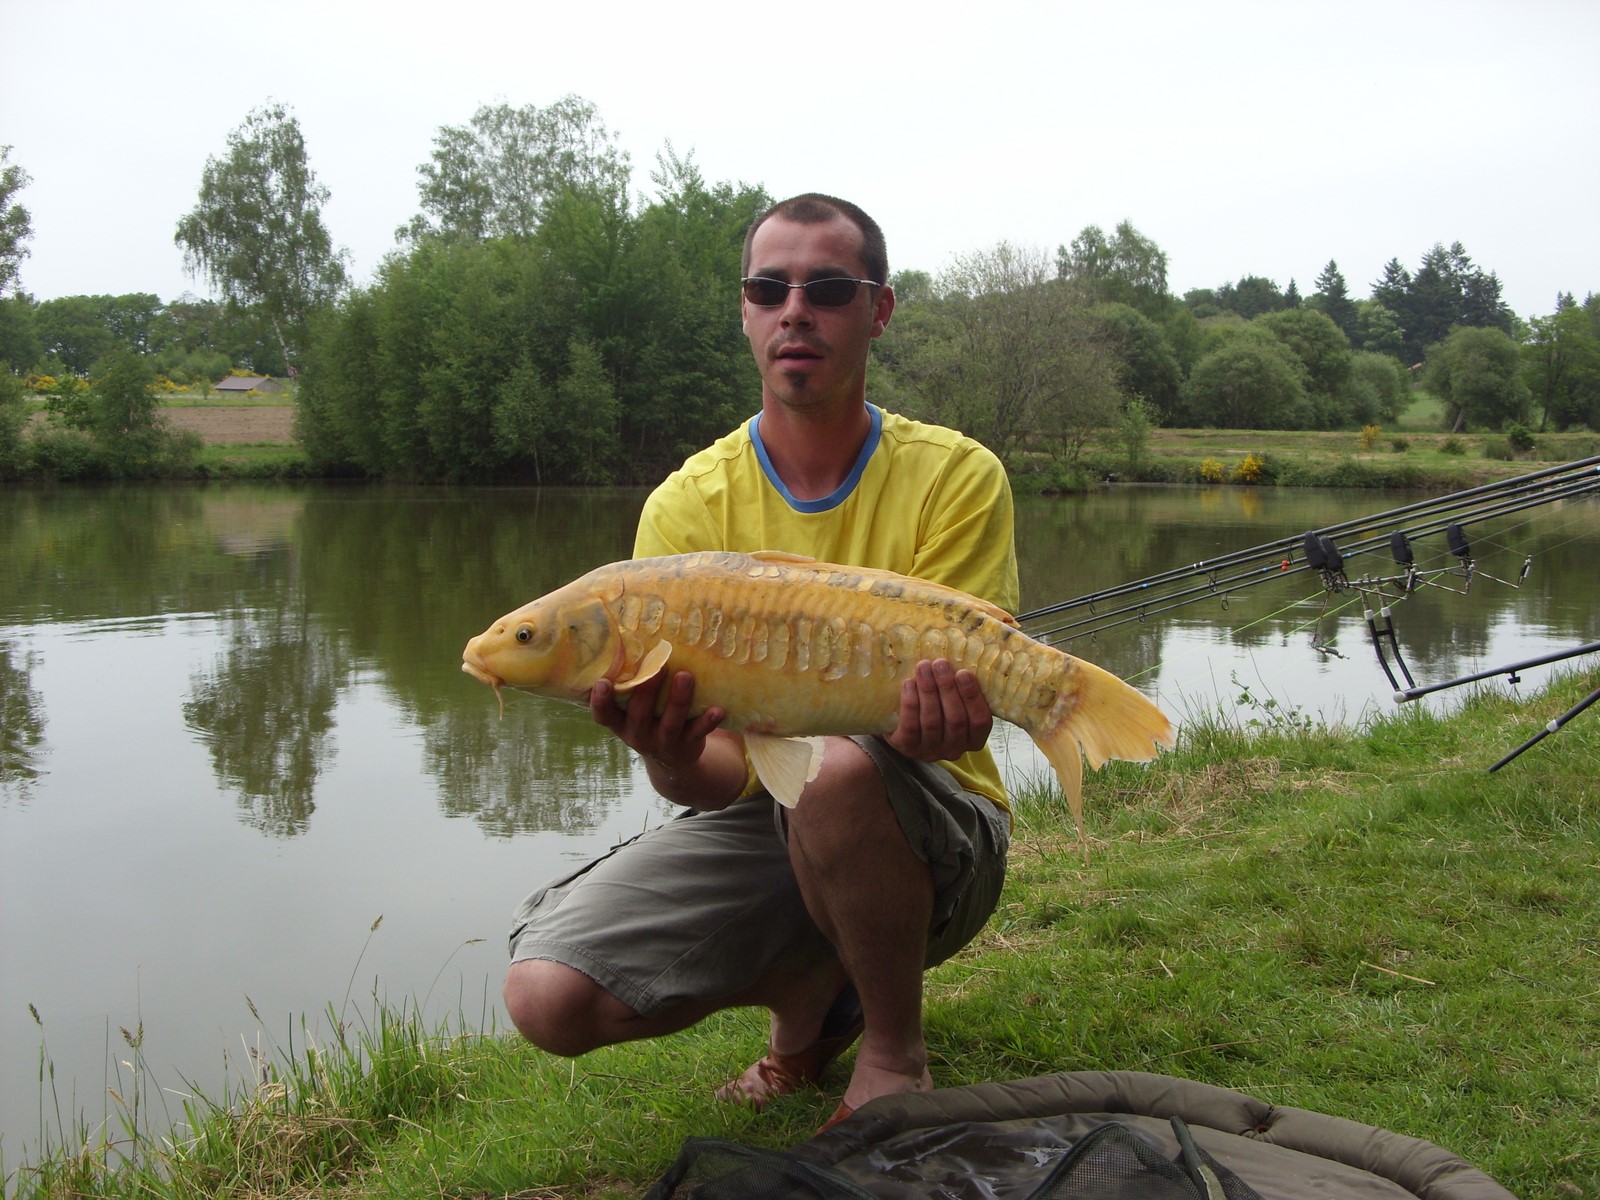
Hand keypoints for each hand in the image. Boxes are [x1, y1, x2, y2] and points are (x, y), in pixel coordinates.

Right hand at [589, 667, 725, 775]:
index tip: (602, 682)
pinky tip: (718, 709)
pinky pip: (698, 733)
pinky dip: (708, 721)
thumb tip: (636, 634)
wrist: (673, 760)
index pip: (604, 715)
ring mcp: (664, 741)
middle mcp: (639, 734)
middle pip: (640, 714)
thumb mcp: (633, 710)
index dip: (600, 701)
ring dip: (678, 700)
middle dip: (647, 691)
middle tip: (658, 667)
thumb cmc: (649, 719)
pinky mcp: (688, 744)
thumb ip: (633, 684)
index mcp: (621, 722)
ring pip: (670, 722)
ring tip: (686, 676)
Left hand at [885, 659, 992, 761]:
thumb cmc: (936, 707)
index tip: (964, 672)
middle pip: (955, 720)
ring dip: (928, 691)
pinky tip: (909, 683)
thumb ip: (961, 688)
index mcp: (974, 738)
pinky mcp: (908, 748)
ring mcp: (931, 751)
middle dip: (947, 688)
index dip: (972, 697)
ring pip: (932, 721)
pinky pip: (911, 726)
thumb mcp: (954, 701)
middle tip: (940, 664)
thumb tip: (963, 653)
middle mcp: (955, 749)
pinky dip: (910, 703)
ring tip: (923, 667)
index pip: (980, 721)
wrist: (901, 725)